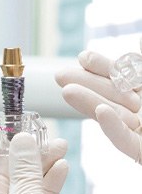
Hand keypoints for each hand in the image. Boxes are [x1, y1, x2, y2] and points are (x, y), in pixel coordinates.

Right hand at [56, 49, 141, 163]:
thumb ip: (141, 68)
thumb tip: (138, 42)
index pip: (122, 78)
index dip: (103, 67)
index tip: (83, 58)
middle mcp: (141, 114)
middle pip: (111, 96)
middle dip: (86, 84)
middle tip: (60, 76)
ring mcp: (140, 134)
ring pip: (113, 116)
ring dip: (90, 103)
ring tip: (67, 92)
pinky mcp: (141, 152)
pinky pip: (126, 141)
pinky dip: (113, 127)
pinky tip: (101, 113)